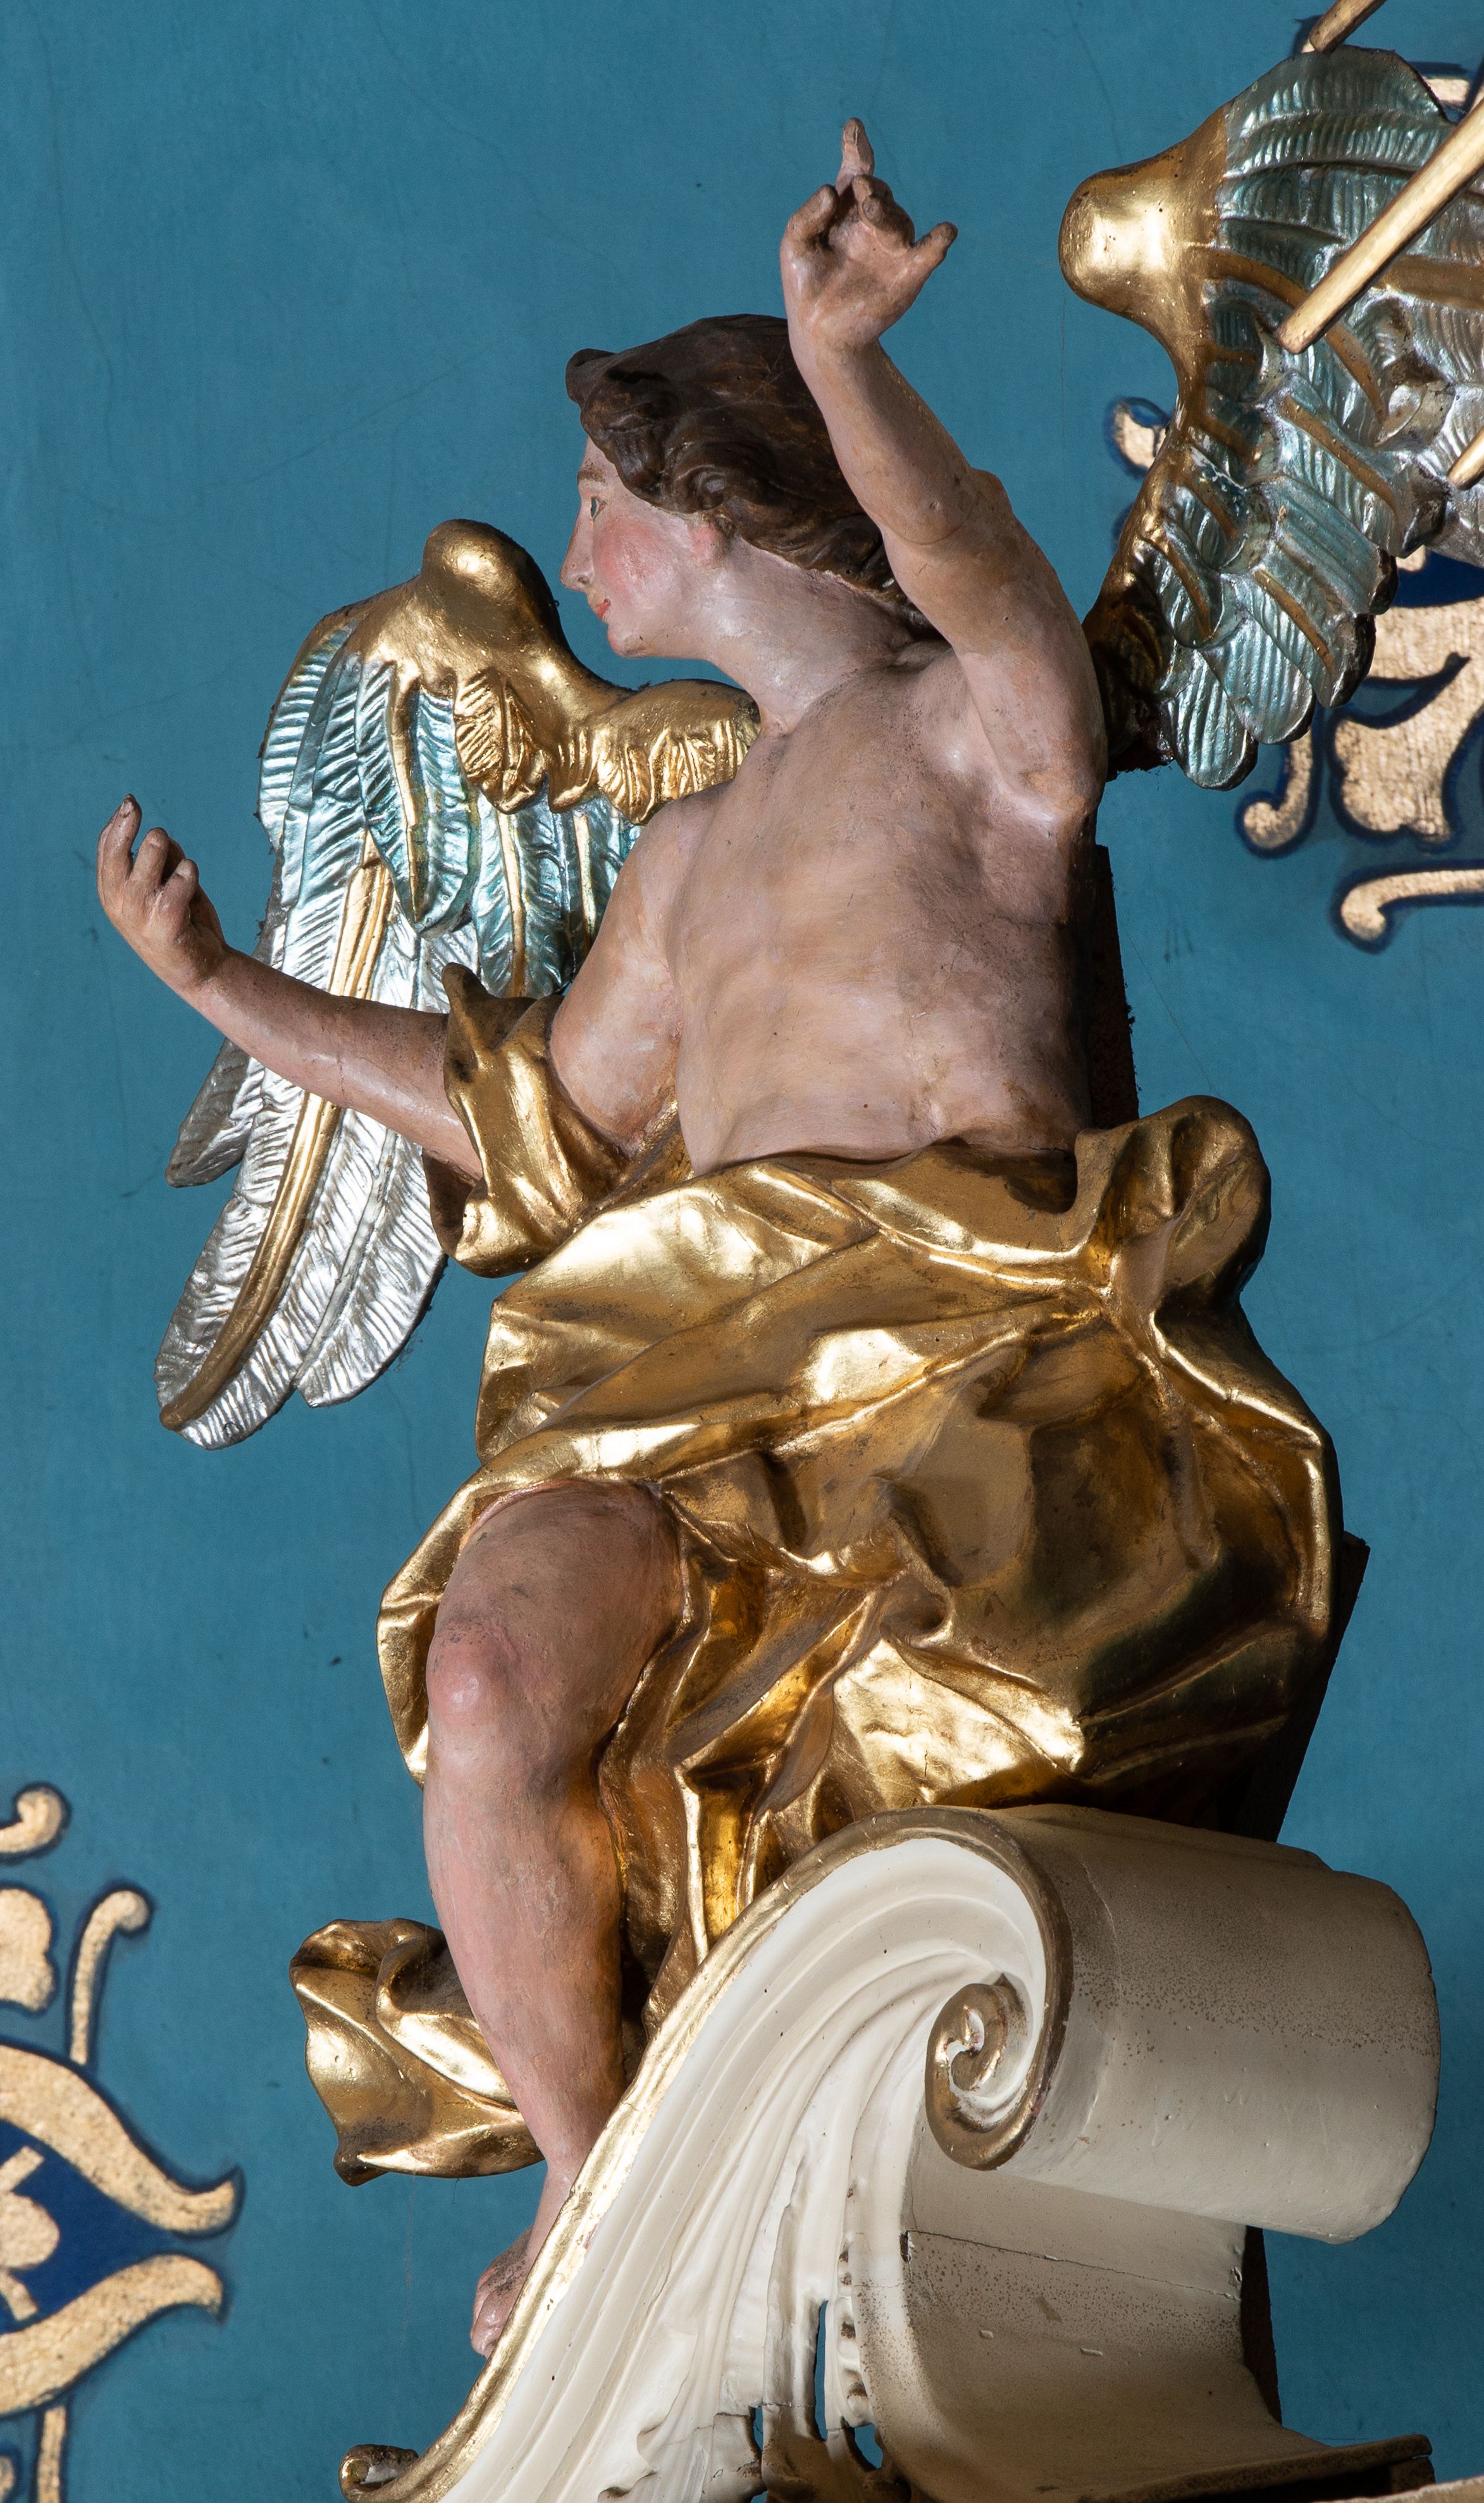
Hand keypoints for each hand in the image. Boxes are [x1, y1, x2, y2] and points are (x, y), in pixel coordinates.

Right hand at [96, 796, 228, 998]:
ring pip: (156, 847)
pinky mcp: (167, 917)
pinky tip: (191, 895)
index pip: (107, 846)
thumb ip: (152, 861)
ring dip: (175, 853)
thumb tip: (160, 835)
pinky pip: (185, 872)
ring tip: (182, 878)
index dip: (119, 820)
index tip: (130, 801)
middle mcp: (118, 900)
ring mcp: (140, 909)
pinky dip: (192, 875)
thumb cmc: (178, 921)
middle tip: (147, 820)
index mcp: (110, 892)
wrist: (199, 970)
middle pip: (120, 843)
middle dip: (133, 822)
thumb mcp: (156, 888)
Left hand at [781, 119, 955, 359]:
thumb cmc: (805, 285)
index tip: (854, 128)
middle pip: (879, 193)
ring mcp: (892, 248)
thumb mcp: (794, 245)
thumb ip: (806, 215)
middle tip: (860, 188)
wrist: (818, 332)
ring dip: (887, 212)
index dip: (857, 148)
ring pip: (899, 219)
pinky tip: (945, 232)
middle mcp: (872, 224)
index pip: (856, 171)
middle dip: (871, 188)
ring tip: (871, 211)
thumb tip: (831, 189)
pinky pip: (928, 254)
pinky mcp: (907, 275)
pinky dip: (938, 243)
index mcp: (846, 210)